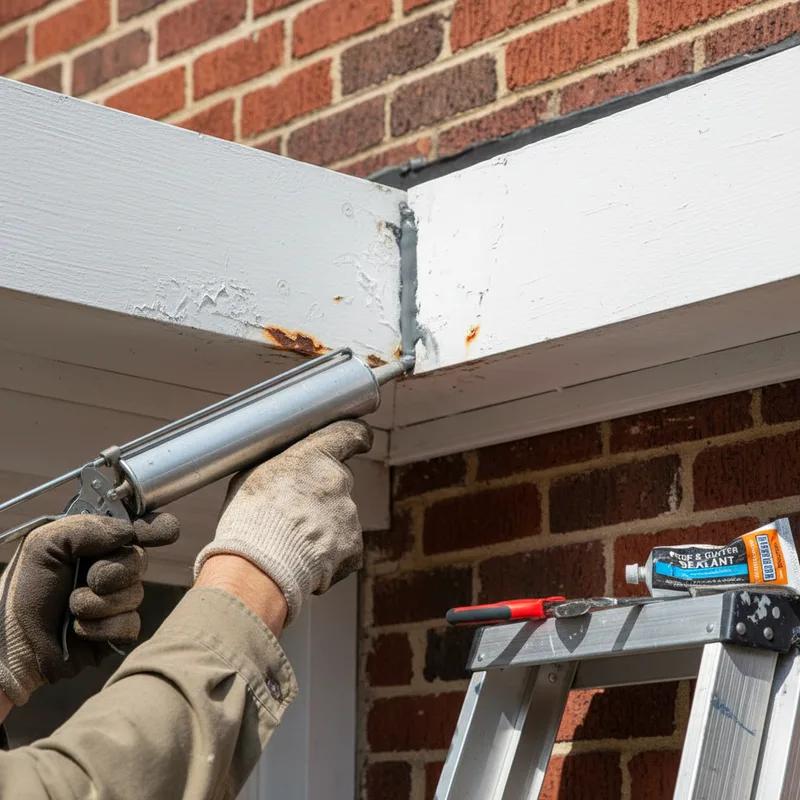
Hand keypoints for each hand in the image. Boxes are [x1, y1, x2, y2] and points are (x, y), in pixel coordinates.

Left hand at [0, 513, 178, 704]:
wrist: (12, 642)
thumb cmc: (24, 589)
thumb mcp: (44, 544)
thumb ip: (85, 528)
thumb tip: (127, 532)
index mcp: (99, 543)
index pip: (140, 528)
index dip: (155, 528)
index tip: (158, 533)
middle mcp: (113, 568)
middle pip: (140, 562)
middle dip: (112, 571)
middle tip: (87, 579)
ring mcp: (118, 601)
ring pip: (135, 594)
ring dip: (98, 603)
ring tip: (71, 608)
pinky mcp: (118, 632)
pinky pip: (130, 624)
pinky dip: (100, 627)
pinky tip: (79, 629)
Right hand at [194, 420, 372, 623]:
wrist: (259, 566)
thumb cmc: (248, 518)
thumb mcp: (252, 474)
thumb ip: (281, 464)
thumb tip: (285, 464)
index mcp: (314, 456)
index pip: (350, 433)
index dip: (356, 436)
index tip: (360, 440)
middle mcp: (338, 480)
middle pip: (337, 480)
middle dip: (321, 493)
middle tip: (293, 511)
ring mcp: (348, 514)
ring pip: (339, 515)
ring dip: (321, 525)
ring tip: (289, 541)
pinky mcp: (353, 545)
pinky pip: (343, 545)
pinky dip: (328, 553)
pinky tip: (303, 559)